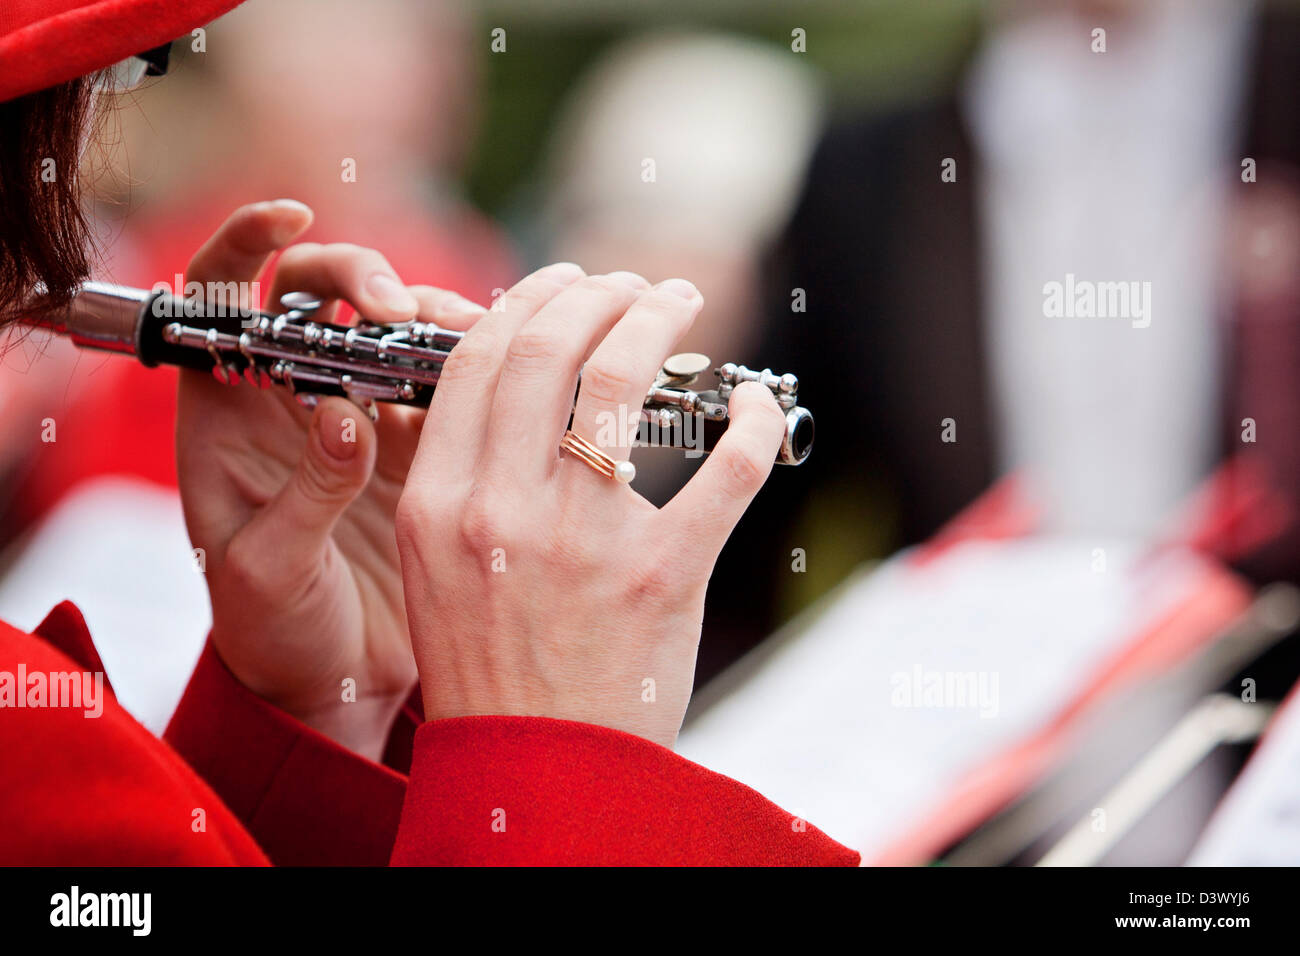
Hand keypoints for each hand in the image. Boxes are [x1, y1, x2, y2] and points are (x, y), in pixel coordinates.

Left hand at [175, 200, 484, 758]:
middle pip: (321, 296)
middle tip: (403, 310)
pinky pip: (449, 384)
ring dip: (433, 320)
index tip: (292, 217)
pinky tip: (506, 372)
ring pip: (395, 332)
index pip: (220, 301)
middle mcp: (293, 399)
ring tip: (471, 340)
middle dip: (364, 278)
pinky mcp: (420, 445)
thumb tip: (344, 418)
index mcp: (227, 416)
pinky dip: (477, 368)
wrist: (332, 685)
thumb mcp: (268, 572)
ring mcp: (363, 415)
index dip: (245, 245)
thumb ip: (304, 496)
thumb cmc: (271, 632)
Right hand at [395, 264, 786, 747]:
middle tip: (630, 283)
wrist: (537, 772)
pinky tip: (754, 400)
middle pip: (549, 349)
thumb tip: (520, 388)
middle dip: (597, 293)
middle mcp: (502, 510)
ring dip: (659, 320)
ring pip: (625, 381)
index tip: (565, 284)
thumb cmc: (490, 667)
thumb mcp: (440, 568)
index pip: (479, 359)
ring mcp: (585, 542)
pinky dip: (748, 420)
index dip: (528, 301)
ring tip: (678, 300)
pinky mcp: (664, 575)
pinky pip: (722, 469)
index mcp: (440, 504)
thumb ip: (462, 477)